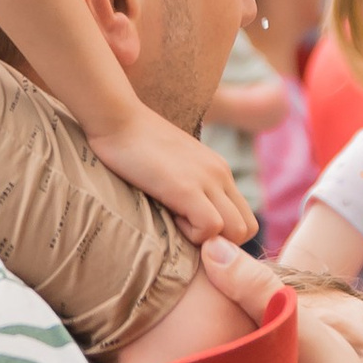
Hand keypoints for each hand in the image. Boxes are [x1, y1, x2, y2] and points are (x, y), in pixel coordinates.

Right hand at [90, 105, 253, 248]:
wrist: (116, 118)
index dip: (221, 235)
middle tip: (187, 232)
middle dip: (220, 244)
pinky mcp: (187, 187)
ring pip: (237, 231)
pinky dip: (192, 234)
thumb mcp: (173, 166)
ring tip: (177, 223)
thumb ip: (188, 186)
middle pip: (247, 228)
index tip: (191, 228)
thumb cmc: (133, 144)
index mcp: (219, 171)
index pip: (243, 218)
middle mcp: (221, 174)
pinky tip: (168, 218)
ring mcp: (207, 179)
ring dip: (208, 239)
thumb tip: (185, 217)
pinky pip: (210, 227)